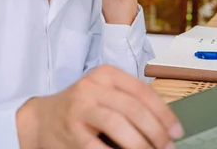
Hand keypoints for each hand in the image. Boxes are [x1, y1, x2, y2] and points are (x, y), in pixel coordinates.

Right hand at [16, 64, 183, 148]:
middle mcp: (92, 86)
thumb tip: (165, 125)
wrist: (41, 119)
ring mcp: (80, 107)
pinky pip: (98, 145)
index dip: (163, 113)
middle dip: (155, 131)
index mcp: (106, 74)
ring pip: (118, 123)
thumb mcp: (104, 94)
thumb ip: (130, 102)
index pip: (142, 91)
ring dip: (139, 143)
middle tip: (166, 147)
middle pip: (133, 108)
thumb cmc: (80, 108)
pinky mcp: (71, 129)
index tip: (176, 131)